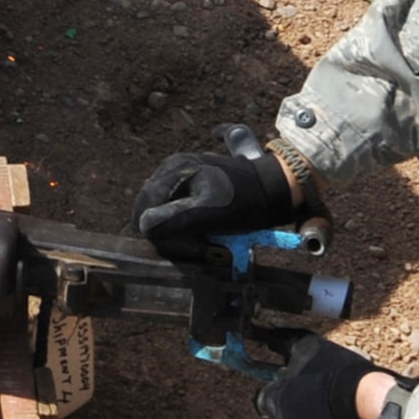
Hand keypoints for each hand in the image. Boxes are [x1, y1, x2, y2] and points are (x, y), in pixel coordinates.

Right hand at [132, 124, 305, 245]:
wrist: (275, 190)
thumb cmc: (245, 201)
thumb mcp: (210, 212)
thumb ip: (175, 219)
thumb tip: (143, 227)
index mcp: (173, 170)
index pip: (145, 209)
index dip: (160, 234)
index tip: (186, 248)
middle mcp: (171, 170)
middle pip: (151, 212)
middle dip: (171, 235)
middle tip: (198, 246)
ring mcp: (180, 178)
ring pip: (162, 215)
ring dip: (179, 234)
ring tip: (204, 241)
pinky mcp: (190, 188)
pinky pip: (175, 213)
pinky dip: (186, 228)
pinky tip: (203, 234)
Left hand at [254, 332, 392, 418]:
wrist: (374, 407)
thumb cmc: (339, 376)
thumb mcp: (310, 349)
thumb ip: (287, 346)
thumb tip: (272, 340)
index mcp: (275, 404)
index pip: (265, 398)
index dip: (280, 389)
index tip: (293, 383)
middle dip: (297, 410)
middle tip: (320, 396)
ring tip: (338, 413)